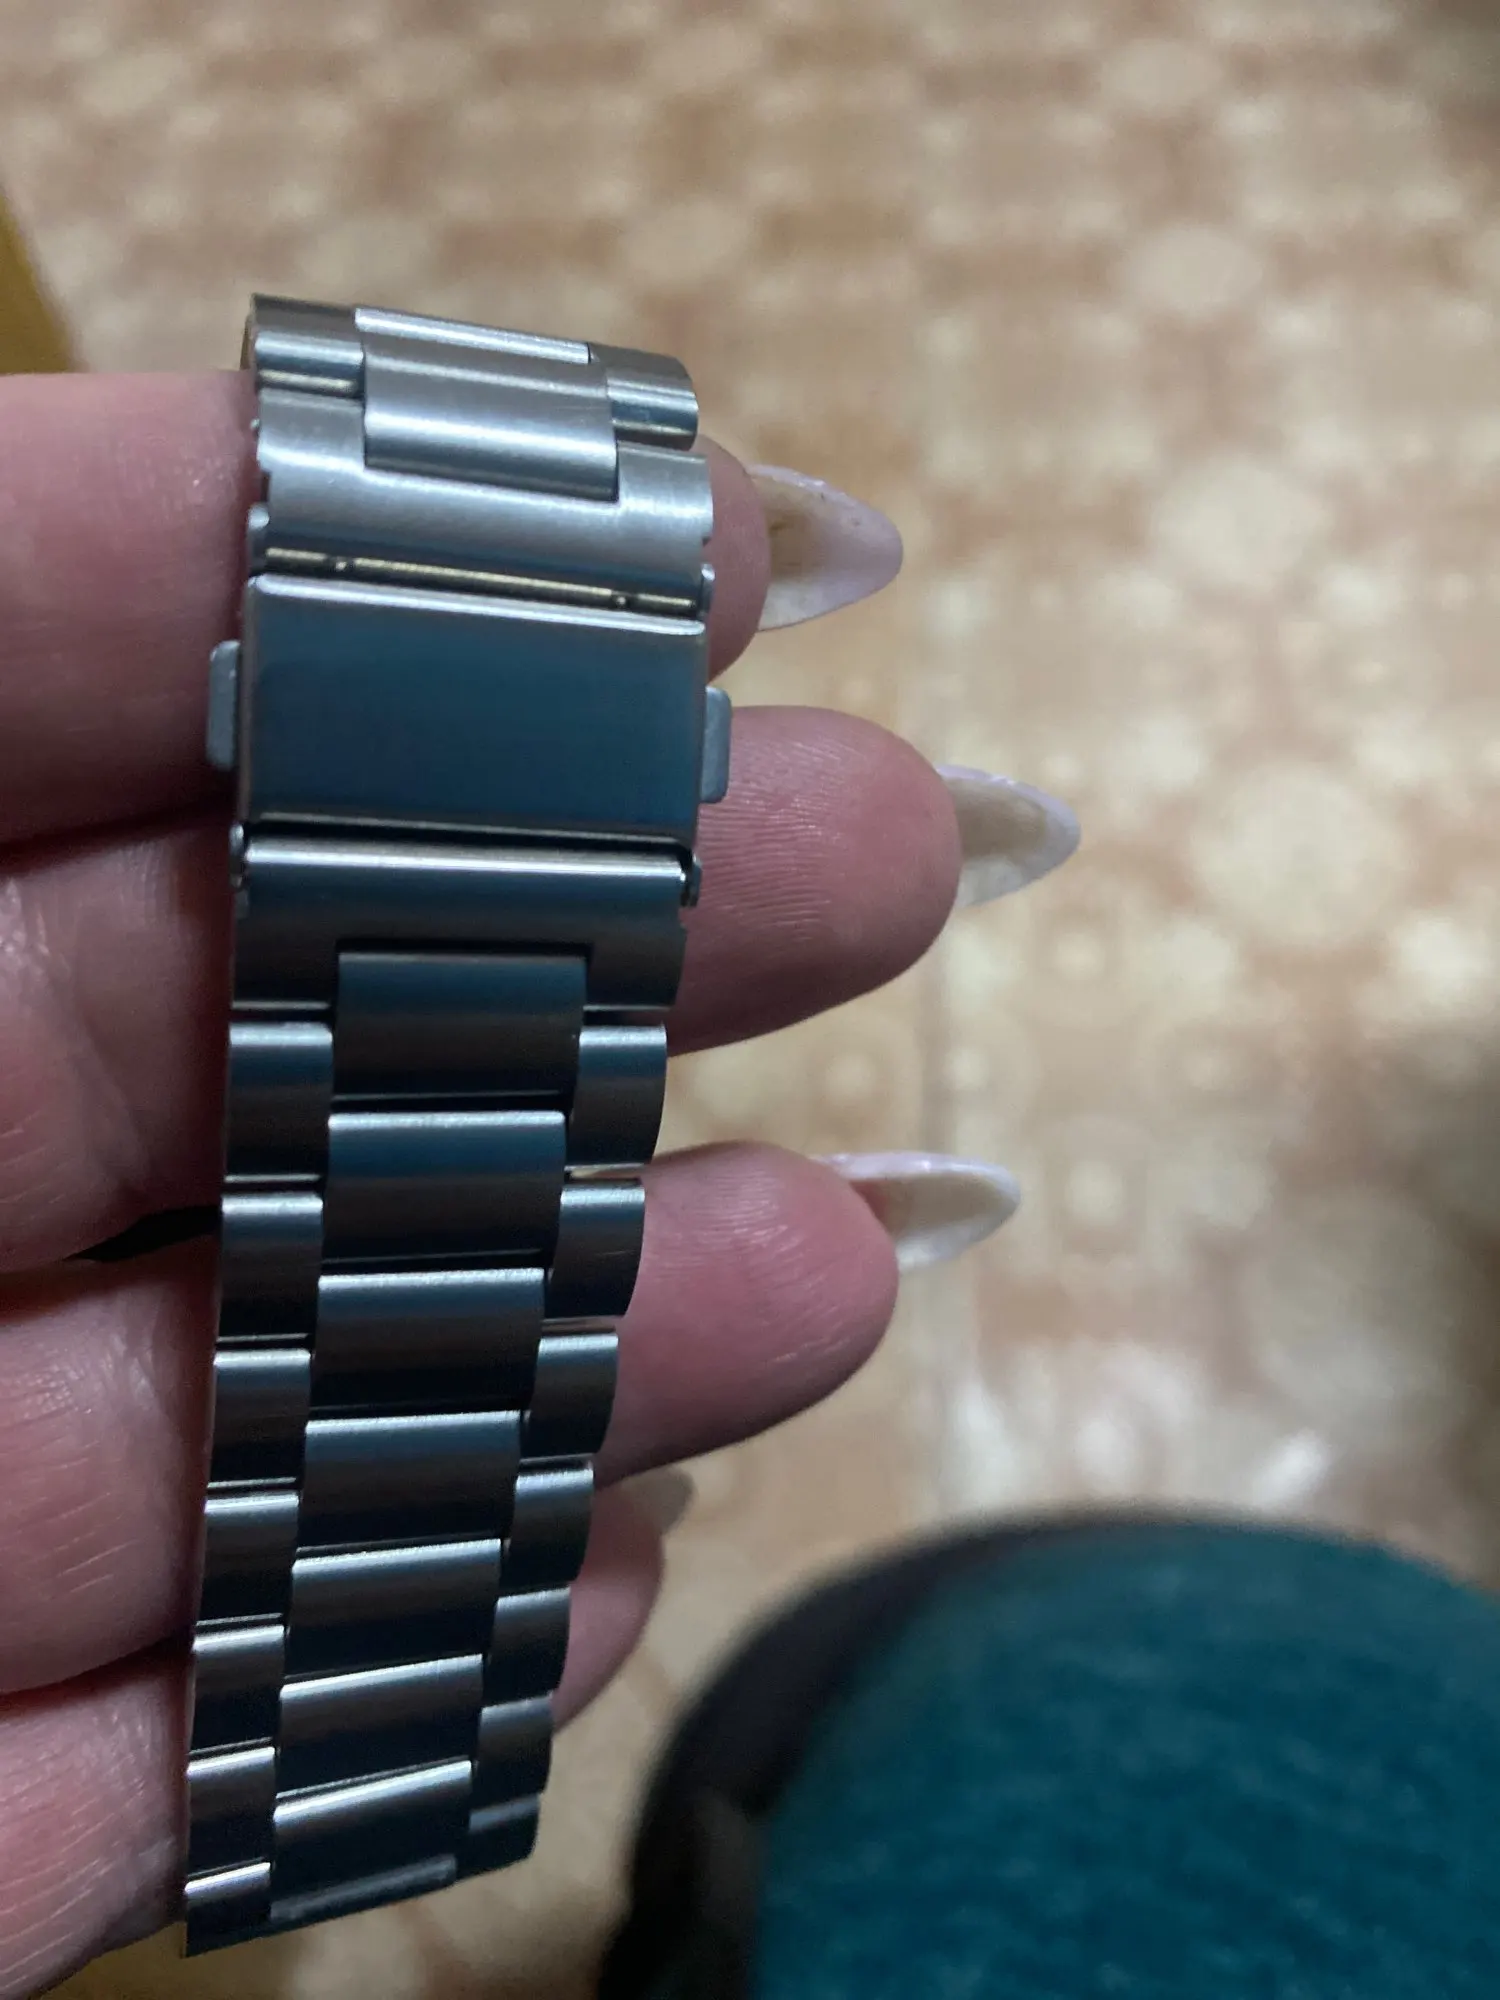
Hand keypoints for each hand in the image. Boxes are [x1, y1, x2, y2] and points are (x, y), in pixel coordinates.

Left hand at [0, 371, 962, 1990]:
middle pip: (188, 1050)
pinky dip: (326, 1706)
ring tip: (832, 1271)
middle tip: (882, 853)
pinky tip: (576, 1589)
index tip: (701, 542)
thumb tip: (246, 492)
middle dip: (551, 952)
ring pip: (185, 1440)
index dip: (339, 577)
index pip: (17, 669)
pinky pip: (67, 1794)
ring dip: (531, 1359)